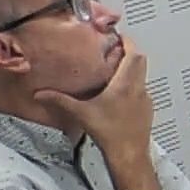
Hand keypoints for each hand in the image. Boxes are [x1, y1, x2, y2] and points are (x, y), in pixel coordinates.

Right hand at [34, 35, 152, 154]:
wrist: (129, 153)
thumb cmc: (110, 133)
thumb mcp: (81, 113)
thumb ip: (60, 100)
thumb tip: (42, 94)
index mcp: (125, 85)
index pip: (134, 54)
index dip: (128, 42)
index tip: (119, 36)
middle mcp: (139, 89)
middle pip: (141, 61)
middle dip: (130, 52)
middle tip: (117, 48)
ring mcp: (145, 99)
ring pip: (142, 76)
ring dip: (132, 69)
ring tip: (115, 68)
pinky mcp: (147, 109)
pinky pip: (142, 90)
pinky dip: (133, 85)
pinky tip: (120, 93)